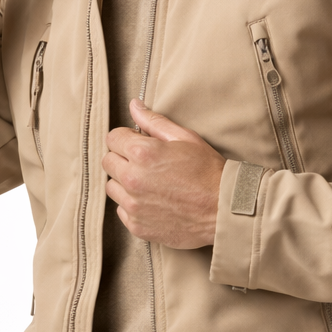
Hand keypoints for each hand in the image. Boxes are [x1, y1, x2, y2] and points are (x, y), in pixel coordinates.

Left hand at [103, 99, 225, 249]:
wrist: (224, 210)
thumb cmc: (208, 172)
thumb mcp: (184, 138)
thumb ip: (154, 121)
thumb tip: (134, 106)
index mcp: (142, 153)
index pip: (112, 138)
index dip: (127, 138)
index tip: (139, 143)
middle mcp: (132, 179)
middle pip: (108, 162)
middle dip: (123, 158)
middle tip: (145, 163)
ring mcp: (133, 205)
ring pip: (112, 187)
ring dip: (124, 182)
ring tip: (149, 183)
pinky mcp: (137, 225)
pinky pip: (122, 210)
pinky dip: (133, 205)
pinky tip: (153, 200)